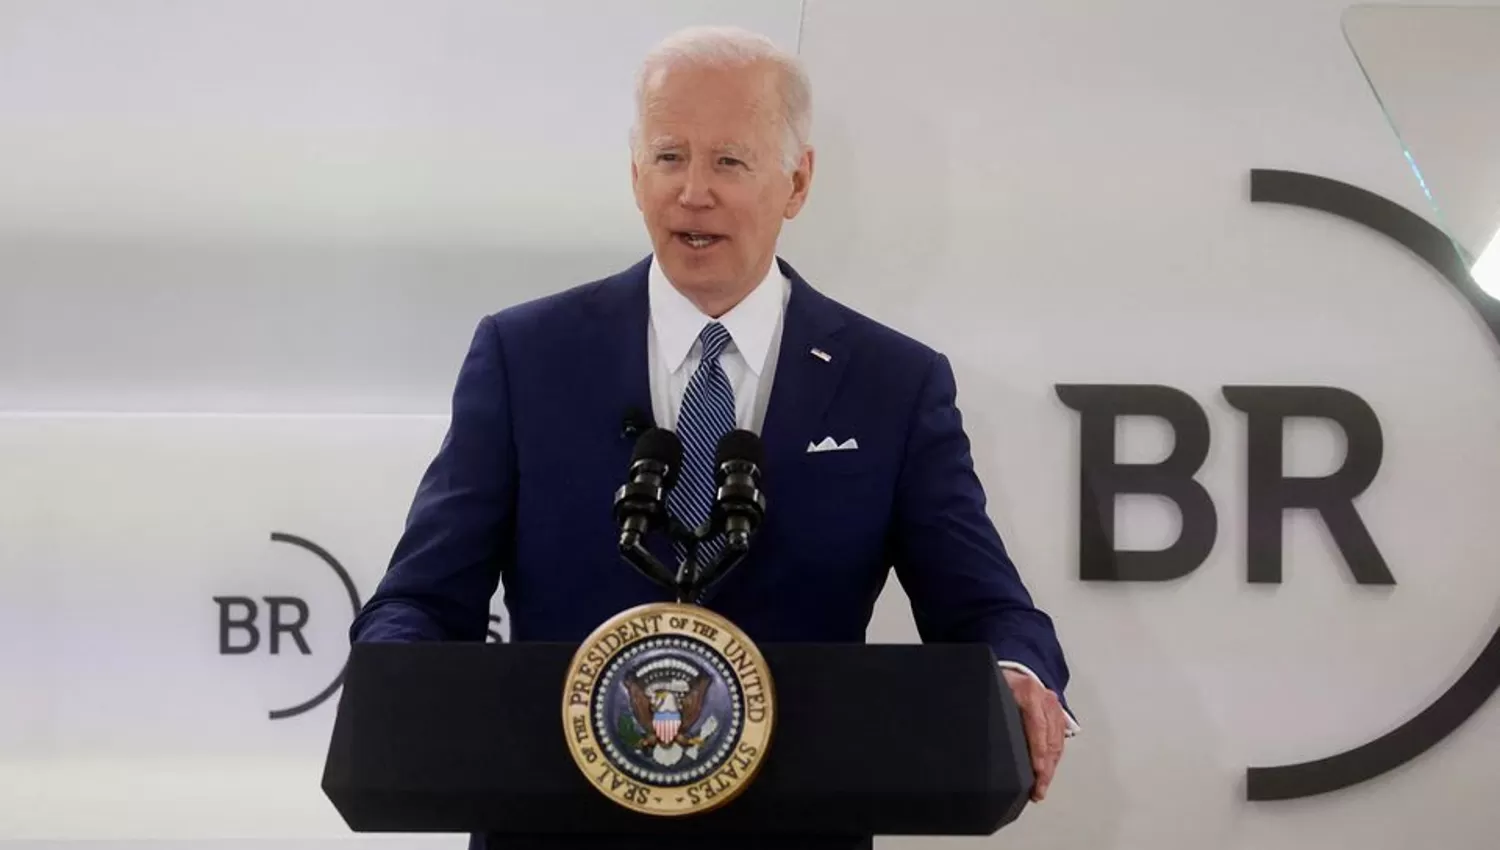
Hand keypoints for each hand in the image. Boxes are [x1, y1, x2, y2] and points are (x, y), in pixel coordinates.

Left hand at [1001, 668, 1065, 801]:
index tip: (1036, 772)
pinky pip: (1060, 739)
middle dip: (1045, 769)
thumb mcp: (993, 693)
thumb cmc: (998, 682)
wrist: (1012, 667)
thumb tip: (978, 738)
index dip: (1038, 752)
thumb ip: (993, 712)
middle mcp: (1046, 699)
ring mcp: (1054, 706)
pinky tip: (1046, 772)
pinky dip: (1054, 758)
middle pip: (1050, 740)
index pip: (1037, 728)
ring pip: (1057, 743)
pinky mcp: (1058, 713)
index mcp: (1028, 693)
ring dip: (1051, 768)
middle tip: (1038, 790)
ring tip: (1041, 787)